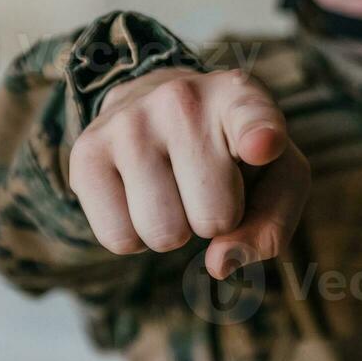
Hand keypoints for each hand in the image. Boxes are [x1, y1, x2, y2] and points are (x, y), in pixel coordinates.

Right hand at [67, 67, 309, 279]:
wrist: (154, 103)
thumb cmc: (229, 151)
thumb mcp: (275, 175)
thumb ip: (272, 222)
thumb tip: (220, 263)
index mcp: (240, 97)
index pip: (253, 119)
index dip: (260, 137)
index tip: (263, 146)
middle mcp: (182, 99)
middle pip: (213, 218)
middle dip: (214, 220)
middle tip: (204, 184)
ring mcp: (130, 122)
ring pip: (163, 234)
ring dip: (174, 230)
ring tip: (172, 187)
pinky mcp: (87, 152)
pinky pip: (119, 239)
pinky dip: (135, 236)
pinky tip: (140, 196)